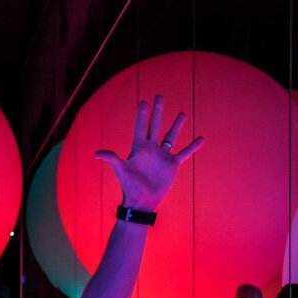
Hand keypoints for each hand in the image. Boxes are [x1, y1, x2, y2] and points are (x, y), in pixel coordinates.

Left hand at [95, 95, 202, 210]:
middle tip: (159, 96)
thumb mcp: (121, 170)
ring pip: (170, 136)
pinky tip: (201, 139)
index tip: (144, 101)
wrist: (142, 201)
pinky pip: (184, 153)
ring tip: (182, 113)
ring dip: (176, 125)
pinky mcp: (172, 165)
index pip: (140, 126)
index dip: (141, 114)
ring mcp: (162, 156)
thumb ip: (112, 159)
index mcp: (139, 148)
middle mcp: (151, 149)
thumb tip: (96, 154)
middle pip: (154, 125)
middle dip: (157, 111)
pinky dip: (192, 146)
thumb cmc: (129, 186)